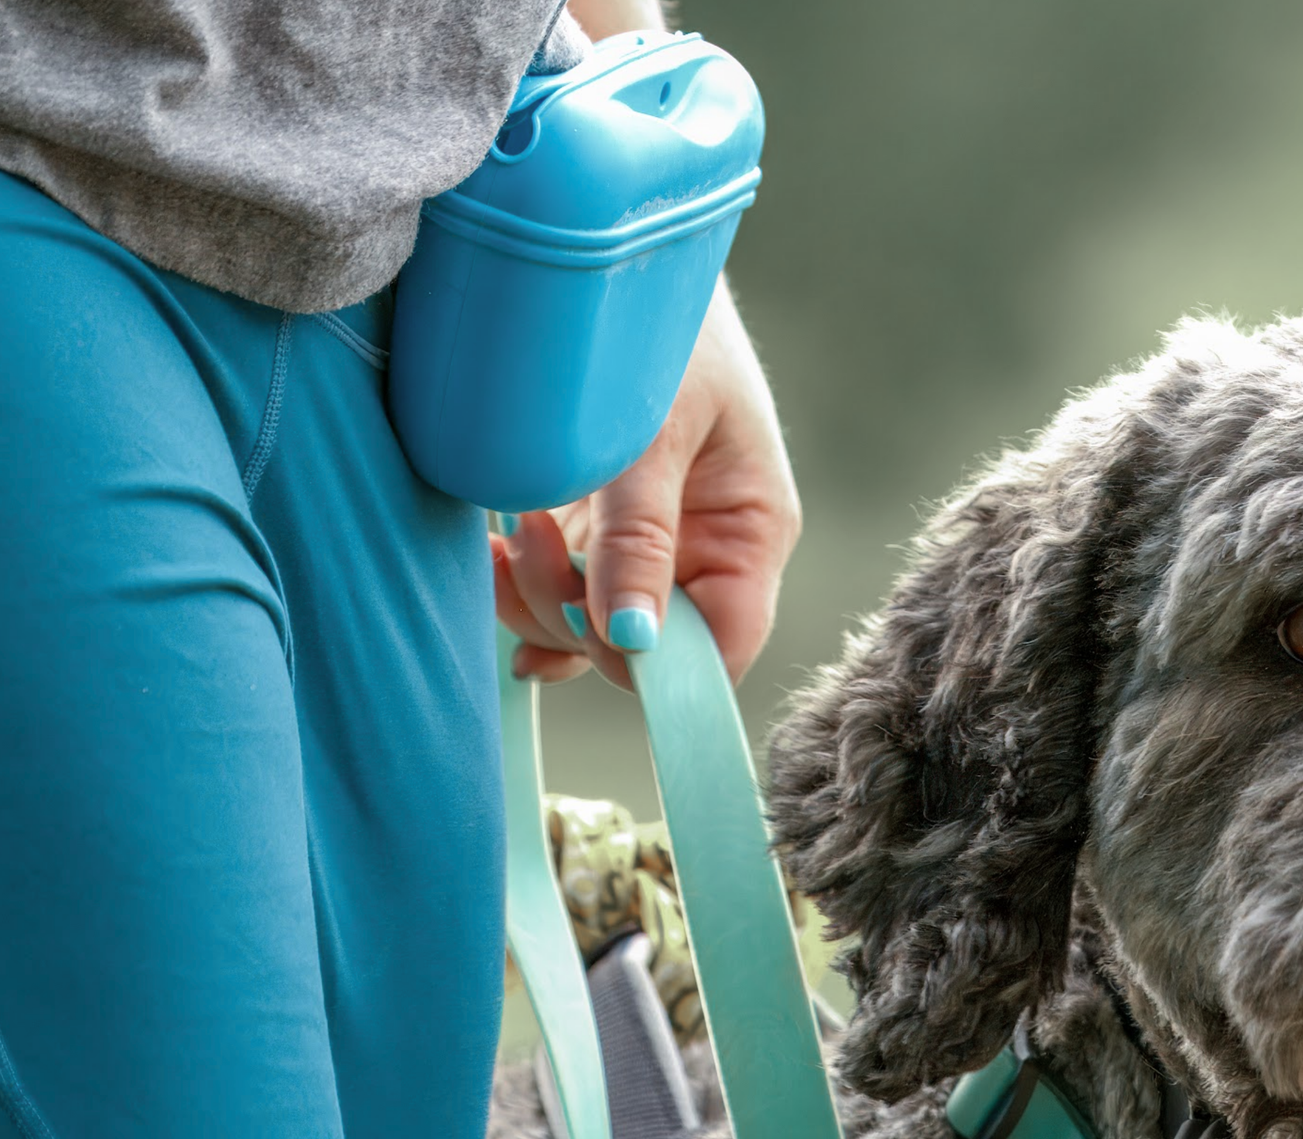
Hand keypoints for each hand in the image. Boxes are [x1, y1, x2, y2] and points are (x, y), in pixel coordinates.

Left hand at [493, 279, 799, 688]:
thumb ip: (639, 538)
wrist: (611, 250)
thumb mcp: (648, 432)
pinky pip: (562, 596)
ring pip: (595, 630)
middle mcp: (707, 547)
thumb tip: (634, 643)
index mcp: (751, 528)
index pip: (725, 644)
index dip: (665, 666)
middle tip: (525, 540)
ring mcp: (651, 541)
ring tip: (507, 528)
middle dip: (579, 618)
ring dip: (539, 601)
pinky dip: (523, 592)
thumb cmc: (657, 325)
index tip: (597, 635)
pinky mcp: (597, 528)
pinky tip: (494, 559)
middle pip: (650, 648)